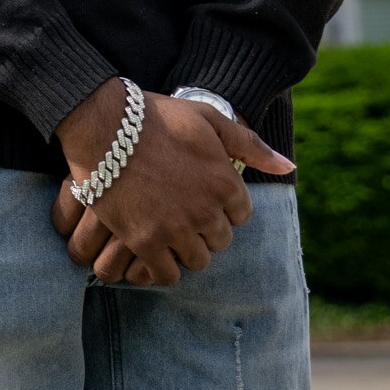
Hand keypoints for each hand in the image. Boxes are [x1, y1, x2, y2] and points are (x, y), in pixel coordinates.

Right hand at [52, 81, 292, 286]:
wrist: (101, 121)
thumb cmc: (154, 116)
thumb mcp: (207, 118)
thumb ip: (249, 144)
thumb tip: (288, 166)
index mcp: (225, 183)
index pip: (240, 215)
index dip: (221, 206)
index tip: (200, 197)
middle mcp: (206, 211)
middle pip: (220, 240)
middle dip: (204, 229)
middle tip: (179, 213)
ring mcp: (175, 228)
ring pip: (197, 260)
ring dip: (184, 249)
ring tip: (165, 232)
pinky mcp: (144, 240)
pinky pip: (166, 273)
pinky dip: (161, 268)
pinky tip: (151, 252)